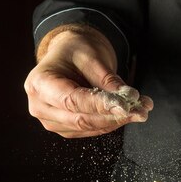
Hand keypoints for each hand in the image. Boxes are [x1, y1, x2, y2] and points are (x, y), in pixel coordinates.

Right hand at [24, 26, 152, 137]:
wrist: (67, 56)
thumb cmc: (75, 51)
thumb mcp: (92, 57)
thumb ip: (108, 80)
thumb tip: (129, 98)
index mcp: (39, 83)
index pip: (71, 100)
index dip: (100, 105)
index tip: (125, 105)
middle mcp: (40, 106)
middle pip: (79, 119)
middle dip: (113, 116)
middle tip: (140, 110)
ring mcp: (50, 120)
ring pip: (87, 127)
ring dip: (116, 121)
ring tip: (140, 109)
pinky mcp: (64, 127)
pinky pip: (90, 130)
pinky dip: (111, 123)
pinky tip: (128, 114)